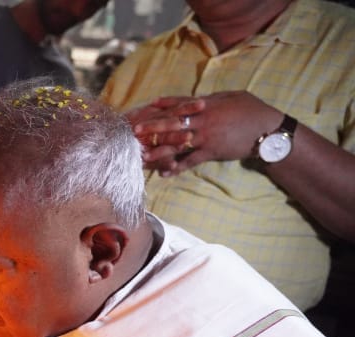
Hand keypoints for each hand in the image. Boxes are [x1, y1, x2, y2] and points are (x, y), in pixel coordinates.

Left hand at [131, 92, 285, 176]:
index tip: (147, 106)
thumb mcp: (232, 97)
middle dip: (152, 127)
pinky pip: (190, 161)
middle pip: (172, 122)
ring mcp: (206, 136)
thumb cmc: (252, 110)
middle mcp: (203, 119)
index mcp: (207, 104)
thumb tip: (199, 99)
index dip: (163, 105)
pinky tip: (163, 174)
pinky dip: (176, 168)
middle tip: (134, 131)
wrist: (268, 129)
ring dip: (158, 150)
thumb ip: (212, 98)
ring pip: (177, 143)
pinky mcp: (211, 151)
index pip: (180, 103)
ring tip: (142, 156)